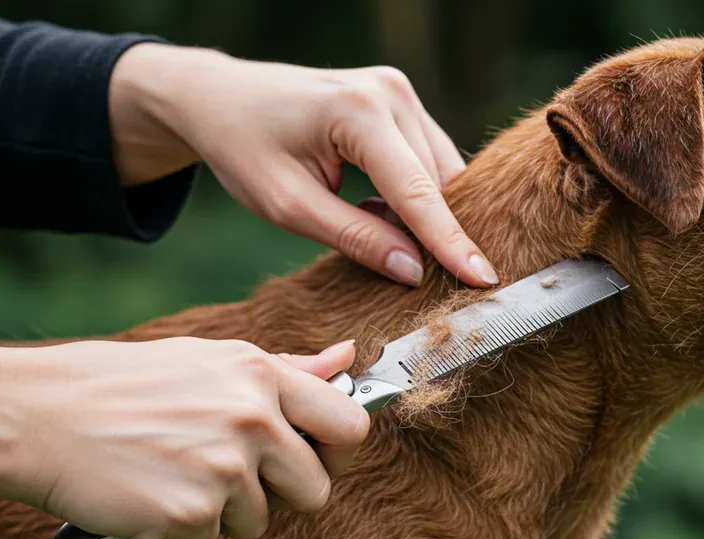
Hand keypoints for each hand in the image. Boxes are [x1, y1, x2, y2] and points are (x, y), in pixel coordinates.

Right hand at [0, 338, 367, 538]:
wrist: (35, 416)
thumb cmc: (121, 384)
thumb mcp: (209, 359)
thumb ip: (286, 367)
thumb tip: (347, 357)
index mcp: (261, 375)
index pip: (351, 425)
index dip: (340, 451)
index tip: (317, 458)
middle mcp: (252, 419)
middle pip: (316, 490)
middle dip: (282, 494)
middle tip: (231, 476)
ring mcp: (223, 469)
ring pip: (259, 521)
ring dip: (222, 512)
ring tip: (173, 473)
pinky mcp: (190, 514)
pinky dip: (178, 532)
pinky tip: (148, 495)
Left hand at [108, 43, 498, 288]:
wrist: (220, 96)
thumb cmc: (242, 147)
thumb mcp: (287, 206)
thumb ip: (354, 238)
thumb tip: (412, 271)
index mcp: (358, 112)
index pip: (418, 192)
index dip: (450, 242)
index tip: (483, 280)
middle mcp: (390, 93)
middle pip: (437, 182)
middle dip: (436, 233)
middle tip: (427, 281)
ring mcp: (398, 91)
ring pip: (441, 171)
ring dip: (426, 213)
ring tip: (385, 237)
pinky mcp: (400, 99)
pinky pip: (429, 157)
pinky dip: (417, 193)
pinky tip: (384, 212)